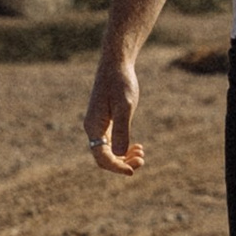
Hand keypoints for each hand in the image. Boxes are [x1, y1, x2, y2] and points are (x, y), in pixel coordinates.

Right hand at [81, 45, 145, 177]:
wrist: (116, 64)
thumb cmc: (120, 83)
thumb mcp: (125, 106)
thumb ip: (122, 129)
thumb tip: (120, 153)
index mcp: (93, 126)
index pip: (102, 157)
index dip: (117, 167)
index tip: (133, 171)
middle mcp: (93, 128)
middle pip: (104, 157)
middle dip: (122, 163)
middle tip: (142, 160)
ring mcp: (98, 125)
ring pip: (109, 151)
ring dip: (124, 156)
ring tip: (142, 153)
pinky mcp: (106, 121)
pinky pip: (112, 142)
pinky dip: (124, 147)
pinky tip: (138, 146)